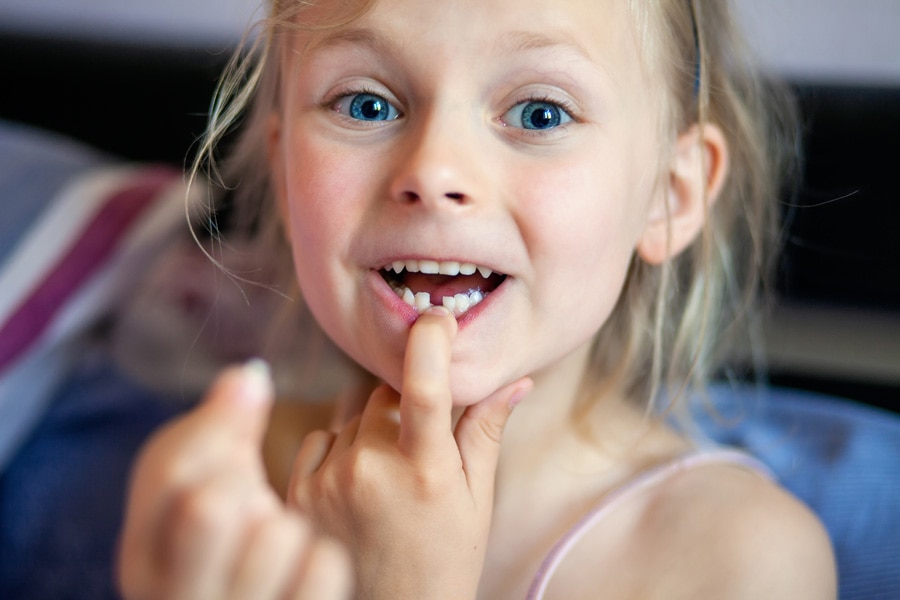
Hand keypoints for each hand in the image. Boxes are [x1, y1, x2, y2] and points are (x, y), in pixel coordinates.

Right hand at [118, 362, 352, 599]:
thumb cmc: (229, 542)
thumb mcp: (206, 488)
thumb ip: (219, 430)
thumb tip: (250, 375)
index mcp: (142, 559)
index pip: (170, 471)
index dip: (218, 432)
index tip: (240, 430)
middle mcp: (176, 598)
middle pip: (209, 507)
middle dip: (242, 485)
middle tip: (250, 500)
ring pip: (275, 535)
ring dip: (287, 525)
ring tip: (274, 542)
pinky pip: (325, 565)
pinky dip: (322, 556)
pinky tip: (302, 568)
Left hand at [289, 308, 531, 599]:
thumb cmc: (446, 558)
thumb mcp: (477, 499)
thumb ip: (487, 432)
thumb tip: (516, 380)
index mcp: (427, 471)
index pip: (425, 388)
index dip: (431, 340)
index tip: (437, 318)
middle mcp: (373, 470)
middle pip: (386, 394)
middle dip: (404, 404)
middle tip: (419, 445)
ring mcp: (330, 480)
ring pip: (353, 415)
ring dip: (371, 429)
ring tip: (387, 476)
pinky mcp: (299, 491)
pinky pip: (320, 438)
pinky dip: (338, 449)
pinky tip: (356, 483)